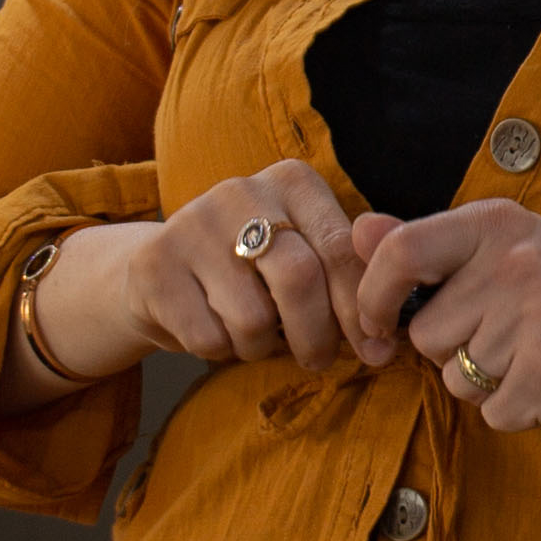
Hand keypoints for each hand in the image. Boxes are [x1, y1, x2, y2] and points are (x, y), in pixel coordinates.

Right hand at [74, 162, 375, 374]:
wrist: (162, 273)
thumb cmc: (255, 275)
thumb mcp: (306, 260)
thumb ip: (350, 280)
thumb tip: (387, 334)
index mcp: (293, 182)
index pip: (341, 250)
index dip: (361, 310)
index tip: (377, 350)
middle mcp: (241, 190)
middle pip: (300, 279)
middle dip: (317, 336)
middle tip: (317, 358)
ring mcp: (191, 223)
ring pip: (253, 318)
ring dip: (260, 346)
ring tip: (252, 333)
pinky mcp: (153, 265)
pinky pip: (208, 337)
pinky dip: (219, 351)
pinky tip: (212, 328)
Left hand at [332, 200, 540, 434]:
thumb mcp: (505, 250)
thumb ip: (428, 244)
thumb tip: (356, 230)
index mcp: (499, 224)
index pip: (400, 251)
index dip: (373, 295)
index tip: (379, 322)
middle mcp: (518, 264)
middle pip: (426, 334)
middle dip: (454, 350)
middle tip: (509, 336)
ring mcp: (538, 320)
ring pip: (455, 379)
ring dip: (486, 383)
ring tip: (533, 357)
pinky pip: (491, 413)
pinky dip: (515, 410)